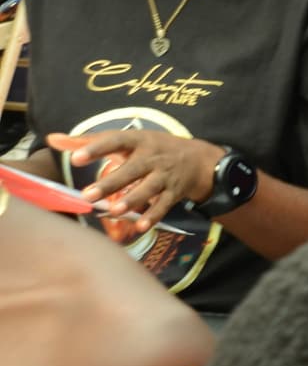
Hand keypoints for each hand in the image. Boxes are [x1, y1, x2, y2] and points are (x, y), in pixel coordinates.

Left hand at [46, 129, 219, 229]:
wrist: (198, 159)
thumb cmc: (151, 148)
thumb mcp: (126, 140)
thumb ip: (87, 141)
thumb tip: (51, 139)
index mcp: (138, 140)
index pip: (115, 141)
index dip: (96, 148)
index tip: (75, 158)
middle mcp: (153, 157)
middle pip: (132, 169)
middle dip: (111, 183)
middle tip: (87, 195)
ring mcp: (165, 175)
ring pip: (149, 188)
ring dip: (133, 200)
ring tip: (114, 211)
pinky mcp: (175, 192)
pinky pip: (164, 205)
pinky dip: (153, 216)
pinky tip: (140, 226)